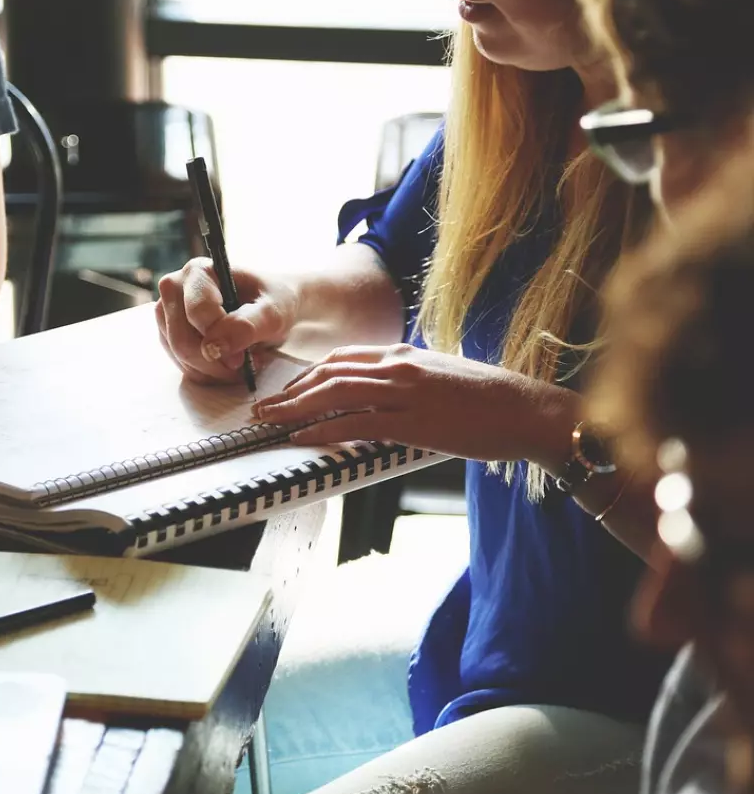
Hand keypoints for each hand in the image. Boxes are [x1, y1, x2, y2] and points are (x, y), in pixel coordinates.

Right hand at [155, 257, 298, 383]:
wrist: (271, 308)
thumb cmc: (274, 302)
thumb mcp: (273, 312)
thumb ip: (246, 326)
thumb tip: (214, 347)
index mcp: (198, 271)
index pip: (197, 313)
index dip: (220, 340)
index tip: (244, 356)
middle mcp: (175, 288)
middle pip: (182, 340)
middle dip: (215, 362)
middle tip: (244, 364)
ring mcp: (167, 312)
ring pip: (180, 356)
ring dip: (213, 370)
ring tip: (240, 361)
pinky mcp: (169, 334)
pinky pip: (181, 365)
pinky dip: (207, 373)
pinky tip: (227, 364)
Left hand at [252, 343, 576, 466]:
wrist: (529, 410)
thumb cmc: (490, 401)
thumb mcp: (441, 378)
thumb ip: (407, 382)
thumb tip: (381, 398)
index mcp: (404, 354)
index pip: (341, 358)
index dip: (307, 375)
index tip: (286, 391)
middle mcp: (399, 366)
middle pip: (329, 373)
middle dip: (290, 391)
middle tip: (263, 408)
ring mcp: (405, 391)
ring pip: (335, 393)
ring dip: (295, 409)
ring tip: (270, 422)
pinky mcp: (414, 420)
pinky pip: (356, 423)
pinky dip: (323, 430)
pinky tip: (302, 438)